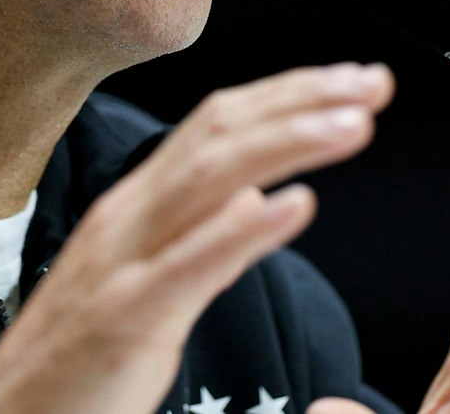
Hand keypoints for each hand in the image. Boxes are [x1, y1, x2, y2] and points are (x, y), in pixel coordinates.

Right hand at [0, 62, 395, 413]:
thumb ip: (198, 237)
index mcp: (136, 209)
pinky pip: (190, 264)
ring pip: (209, 179)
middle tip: (373, 82)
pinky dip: (245, 228)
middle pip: (220, 134)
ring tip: (355, 124)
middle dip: (302, 99)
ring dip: (288, 142)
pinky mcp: (125, 319)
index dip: (289, 95)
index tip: (353, 81)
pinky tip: (297, 206)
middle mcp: (128, 219)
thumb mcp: (145, 285)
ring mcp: (123, 264)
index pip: (218, 127)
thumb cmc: (76, 368)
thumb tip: (253, 196)